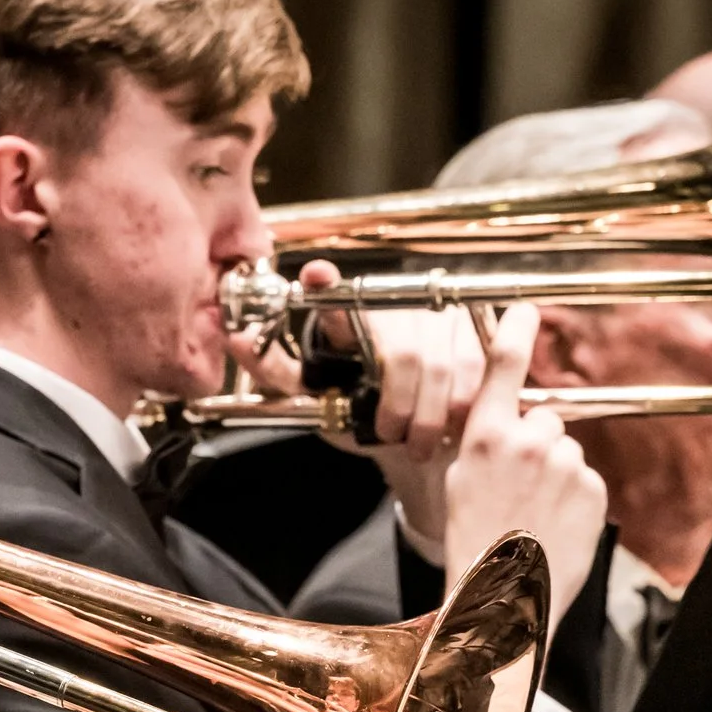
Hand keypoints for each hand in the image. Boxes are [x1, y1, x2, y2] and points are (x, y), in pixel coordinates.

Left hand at [227, 260, 487, 462]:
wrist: (414, 433)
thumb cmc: (360, 412)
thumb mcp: (317, 396)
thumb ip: (276, 371)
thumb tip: (234, 339)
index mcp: (351, 321)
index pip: (339, 302)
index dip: (329, 287)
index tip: (316, 274)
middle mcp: (398, 310)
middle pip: (405, 353)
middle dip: (398, 403)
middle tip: (390, 431)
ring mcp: (441, 319)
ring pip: (441, 368)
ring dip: (428, 414)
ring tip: (416, 438)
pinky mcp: (477, 332)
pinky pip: (475, 371)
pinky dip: (458, 407)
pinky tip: (448, 423)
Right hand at [440, 305, 607, 623]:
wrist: (504, 597)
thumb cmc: (474, 541)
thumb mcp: (462, 480)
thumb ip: (486, 440)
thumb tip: (513, 418)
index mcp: (485, 437)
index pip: (504, 366)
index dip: (516, 330)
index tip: (526, 309)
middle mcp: (529, 442)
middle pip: (542, 419)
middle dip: (535, 443)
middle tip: (517, 485)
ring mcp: (565, 465)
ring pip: (564, 451)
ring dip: (555, 473)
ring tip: (535, 512)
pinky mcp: (593, 488)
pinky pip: (584, 478)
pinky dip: (574, 497)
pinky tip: (553, 522)